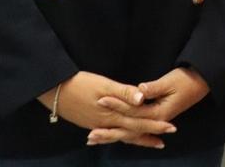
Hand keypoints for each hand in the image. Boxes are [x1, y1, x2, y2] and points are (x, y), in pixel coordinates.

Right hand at [37, 71, 173, 148]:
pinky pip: (109, 133)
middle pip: (132, 131)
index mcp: (113, 113)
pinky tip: (119, 137)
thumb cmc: (79, 83)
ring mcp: (96, 124)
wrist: (52, 90)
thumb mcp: (103, 84)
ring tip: (149, 142)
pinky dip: (118, 137)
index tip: (171, 127)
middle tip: (164, 142)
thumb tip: (143, 99)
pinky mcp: (89, 121)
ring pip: (120, 134)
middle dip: (149, 135)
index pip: (139, 121)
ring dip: (135, 138)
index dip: (156, 125)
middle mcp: (106, 122)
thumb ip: (124, 92)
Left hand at [90, 67, 210, 146]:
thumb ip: (153, 88)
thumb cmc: (187, 80)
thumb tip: (139, 90)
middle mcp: (156, 120)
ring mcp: (156, 120)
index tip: (100, 100)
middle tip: (90, 135)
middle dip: (110, 132)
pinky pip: (137, 129)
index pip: (133, 111)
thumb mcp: (170, 81)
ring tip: (95, 140)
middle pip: (129, 129)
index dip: (117, 105)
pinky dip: (124, 133)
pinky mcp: (156, 118)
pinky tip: (114, 135)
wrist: (202, 82)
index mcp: (159, 112)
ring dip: (114, 136)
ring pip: (132, 132)